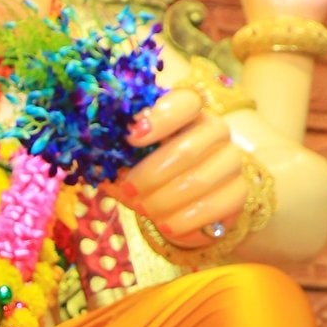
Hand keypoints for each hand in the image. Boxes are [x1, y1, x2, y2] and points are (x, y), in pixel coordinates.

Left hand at [115, 90, 246, 247]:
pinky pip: (211, 208)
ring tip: (144, 210)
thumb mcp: (128, 163)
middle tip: (128, 190)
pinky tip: (166, 224)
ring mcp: (231, 160)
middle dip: (149, 176)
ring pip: (196, 182)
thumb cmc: (152, 178)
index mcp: (187, 114)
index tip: (131, 137)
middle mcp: (215, 130)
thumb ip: (113, 155)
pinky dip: (182, 221)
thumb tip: (88, 152)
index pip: (185, 102)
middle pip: (186, 150)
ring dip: (161, 202)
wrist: (185, 209)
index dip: (160, 117)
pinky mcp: (238, 192)